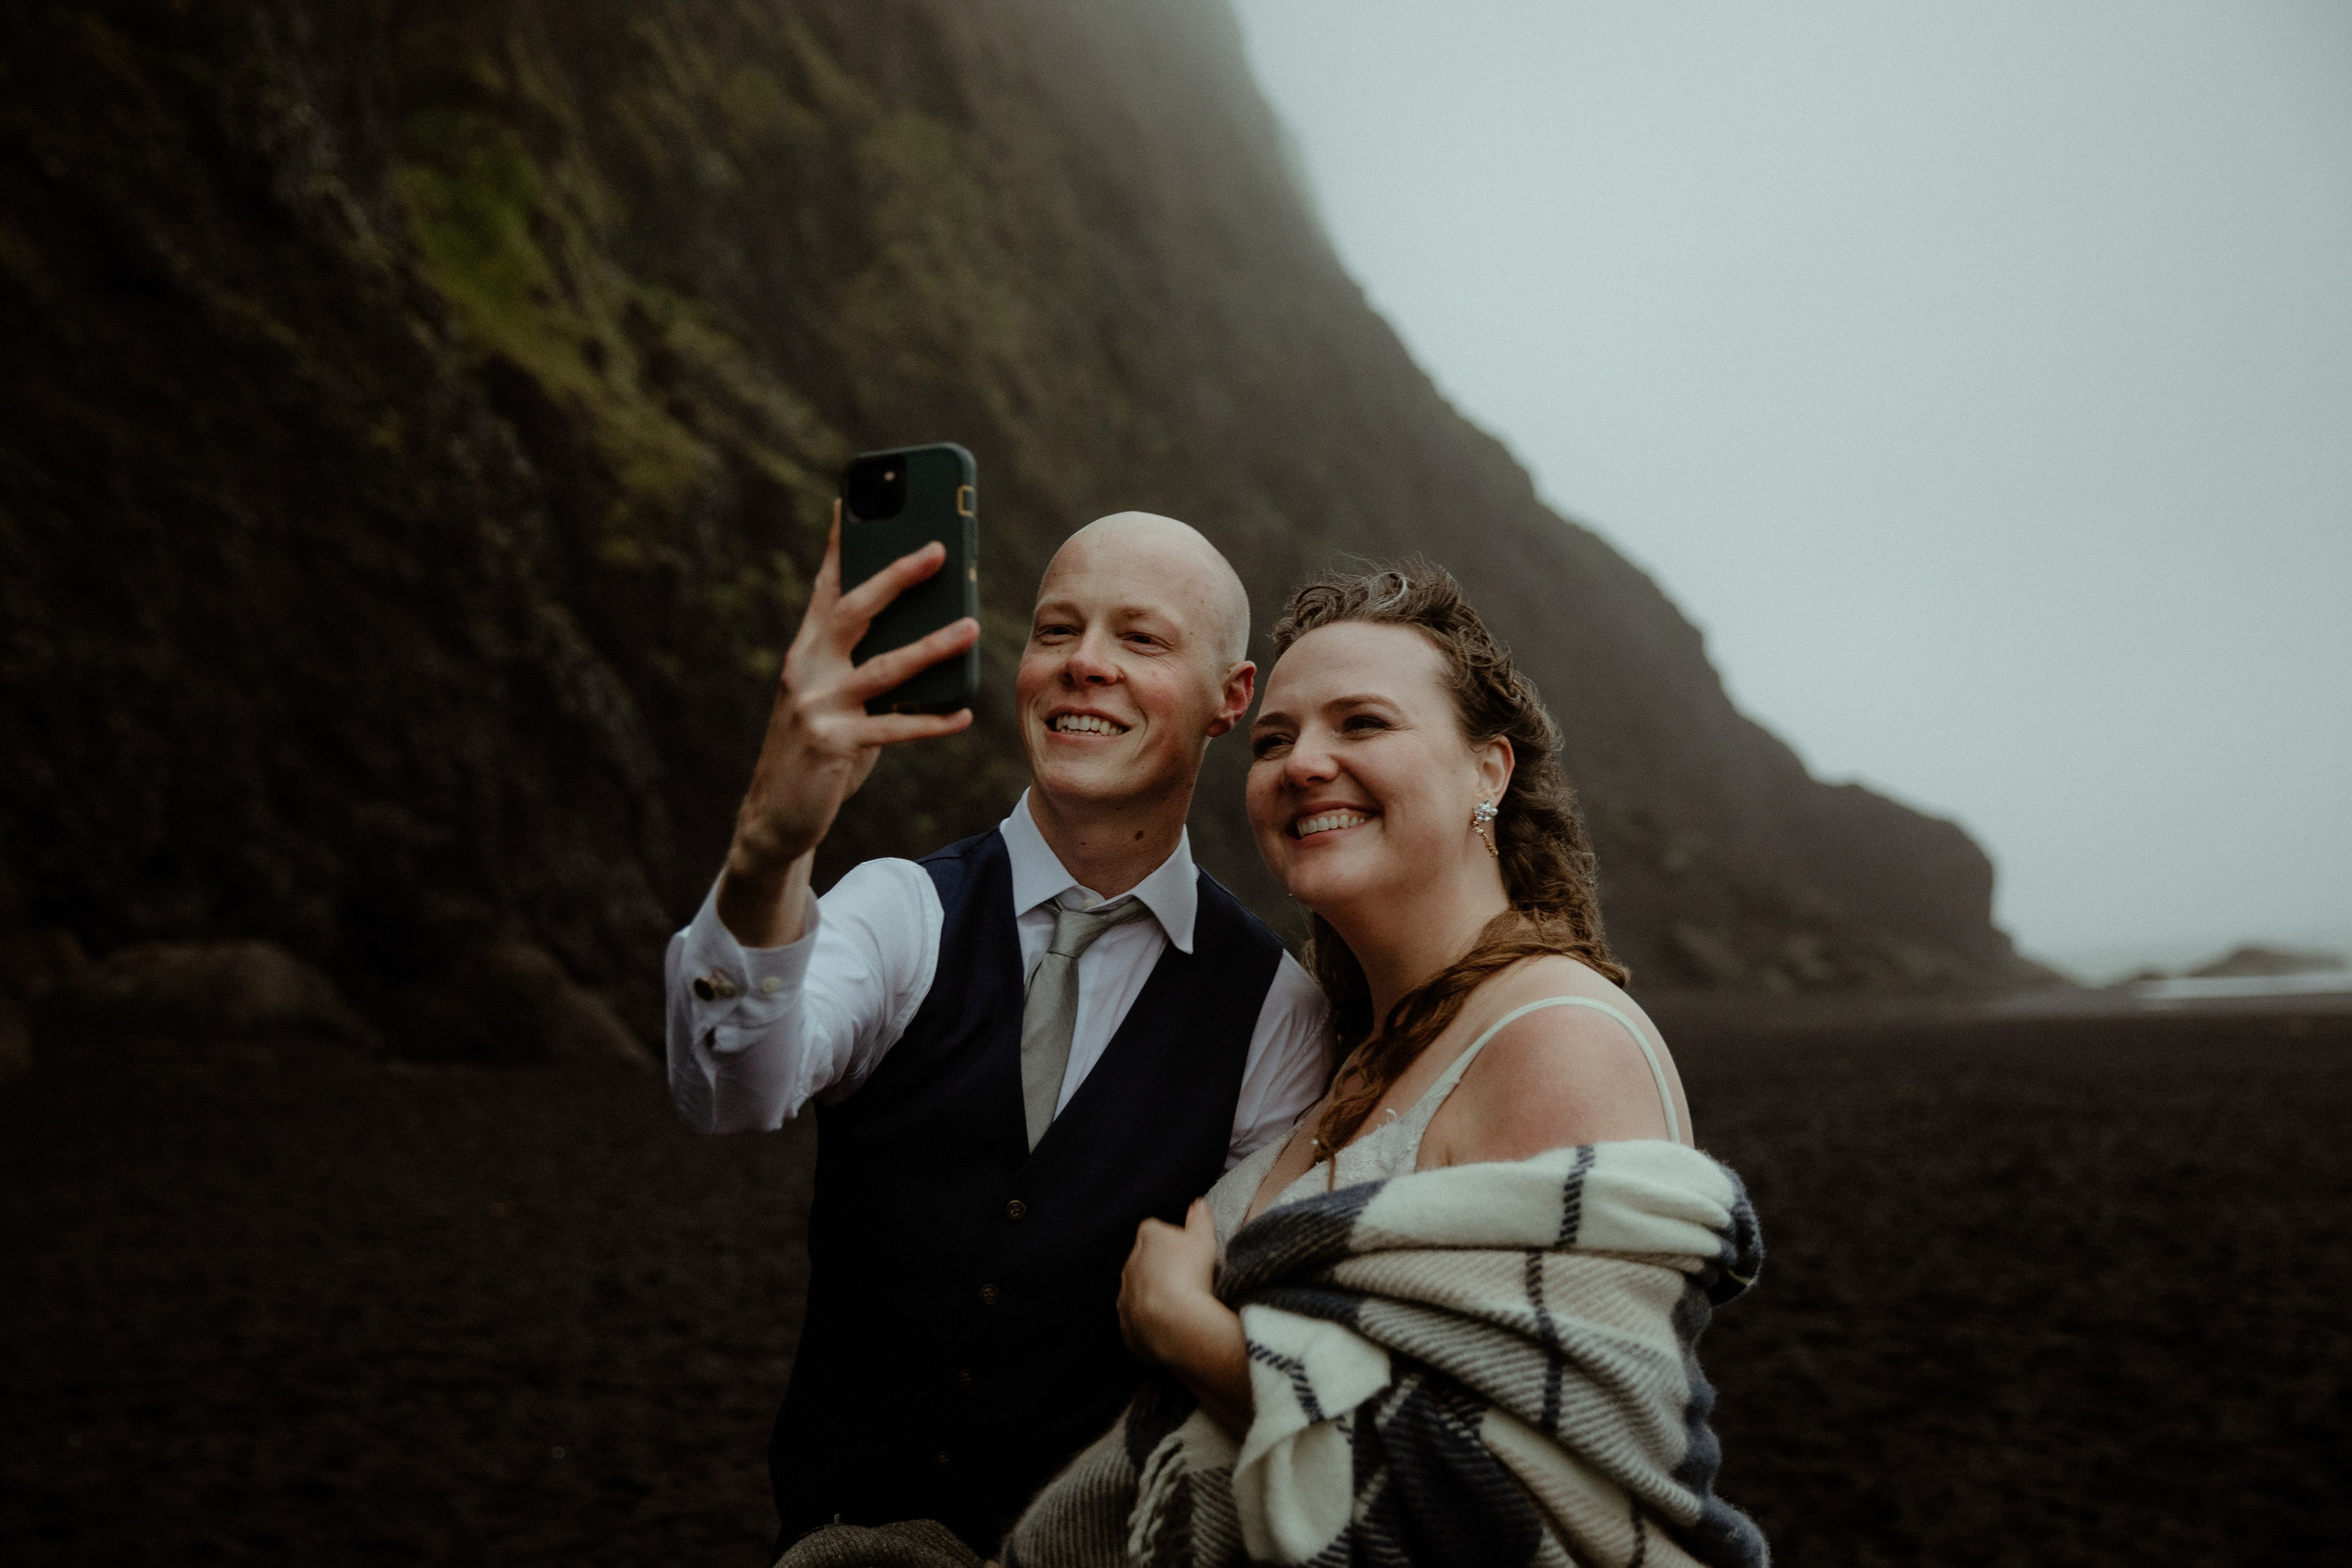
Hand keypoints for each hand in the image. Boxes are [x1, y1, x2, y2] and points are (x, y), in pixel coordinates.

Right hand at [716, 503, 977, 943]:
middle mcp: (807, 671)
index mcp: (806, 652)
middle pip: (855, 611)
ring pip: (885, 668)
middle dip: (897, 577)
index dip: (838, 545)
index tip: (851, 502)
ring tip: (972, 626)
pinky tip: (963, 715)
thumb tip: (928, 639)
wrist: (778, 815)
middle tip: (939, 550)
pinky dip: (932, 722)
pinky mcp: (834, 745)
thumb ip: (867, 668)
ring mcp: (818, 707)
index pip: (825, 588)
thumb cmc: (819, 748)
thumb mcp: (835, 699)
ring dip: (933, 646)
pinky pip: (894, 728)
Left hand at [1118, 1200, 1254, 1433]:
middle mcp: (1130, 1264)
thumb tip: (1199, 1203)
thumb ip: (1200, 1220)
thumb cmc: (1191, 1274)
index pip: (1154, 1229)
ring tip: (1180, 1305)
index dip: (1171, 1238)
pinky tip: (1171, 1326)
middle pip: (1144, 1260)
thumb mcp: (1204, 1241)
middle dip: (1161, 1267)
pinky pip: (1137, 1320)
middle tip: (1187, 1279)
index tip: (1189, 1251)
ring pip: (1138, 1290)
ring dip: (1154, 1295)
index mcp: (1148, 1238)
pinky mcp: (1126, 1325)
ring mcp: (1126, 1296)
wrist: (1175, 1322)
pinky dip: (1150, 1322)